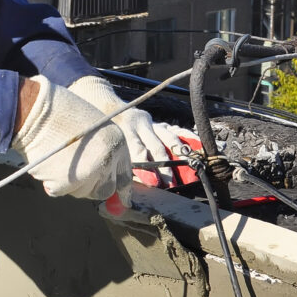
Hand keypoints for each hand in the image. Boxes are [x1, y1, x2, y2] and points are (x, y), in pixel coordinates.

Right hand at [10, 76, 131, 203]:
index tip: (121, 201)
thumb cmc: (60, 112)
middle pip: (105, 190)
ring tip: (58, 159)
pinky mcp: (66, 183)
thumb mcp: (93, 125)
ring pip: (82, 192)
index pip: (125, 175)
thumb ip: (102, 148)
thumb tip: (104, 175)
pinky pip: (59, 191)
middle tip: (76, 175)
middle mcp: (107, 160)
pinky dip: (52, 182)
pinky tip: (47, 163)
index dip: (121, 189)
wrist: (35, 111)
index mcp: (116, 143)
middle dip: (92, 186)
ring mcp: (88, 173)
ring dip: (71, 183)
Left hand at [68, 76, 199, 187]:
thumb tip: (122, 191)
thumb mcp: (106, 145)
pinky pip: (172, 132)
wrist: (102, 105)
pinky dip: (184, 140)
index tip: (155, 184)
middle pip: (156, 148)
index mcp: (122, 130)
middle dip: (165, 168)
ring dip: (177, 158)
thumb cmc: (102, 133)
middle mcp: (137, 123)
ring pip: (168, 139)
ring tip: (184, 173)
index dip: (148, 169)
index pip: (138, 152)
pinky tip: (194, 149)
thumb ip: (116, 165)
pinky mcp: (154, 120)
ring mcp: (147, 120)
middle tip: (171, 184)